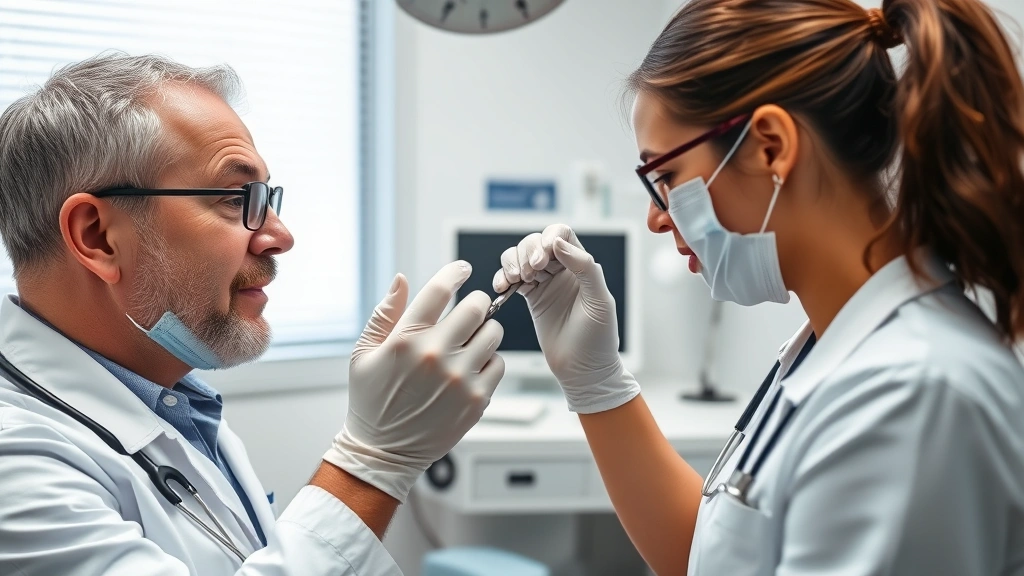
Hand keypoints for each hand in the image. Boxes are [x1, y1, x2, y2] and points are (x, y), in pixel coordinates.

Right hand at [324, 261, 504, 501]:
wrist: (384, 451)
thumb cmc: (372, 401)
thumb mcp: (364, 353)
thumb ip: (385, 314)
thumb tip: (402, 279)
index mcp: (405, 340)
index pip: (439, 289)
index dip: (454, 272)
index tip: (461, 269)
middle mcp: (435, 356)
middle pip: (476, 307)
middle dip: (475, 303)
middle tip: (470, 310)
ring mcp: (459, 379)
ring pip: (493, 334)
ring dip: (485, 332)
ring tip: (470, 342)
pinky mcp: (476, 399)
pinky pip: (499, 364)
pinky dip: (489, 361)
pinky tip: (471, 368)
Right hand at [492, 223, 638, 413]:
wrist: (583, 370)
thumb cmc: (598, 339)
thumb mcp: (599, 300)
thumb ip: (585, 267)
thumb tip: (560, 243)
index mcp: (583, 266)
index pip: (563, 234)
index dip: (550, 237)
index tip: (545, 256)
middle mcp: (563, 270)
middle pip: (536, 242)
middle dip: (528, 251)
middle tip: (531, 272)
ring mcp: (545, 283)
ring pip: (520, 256)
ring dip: (513, 262)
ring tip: (515, 280)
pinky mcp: (531, 297)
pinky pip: (511, 278)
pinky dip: (502, 277)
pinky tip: (502, 288)